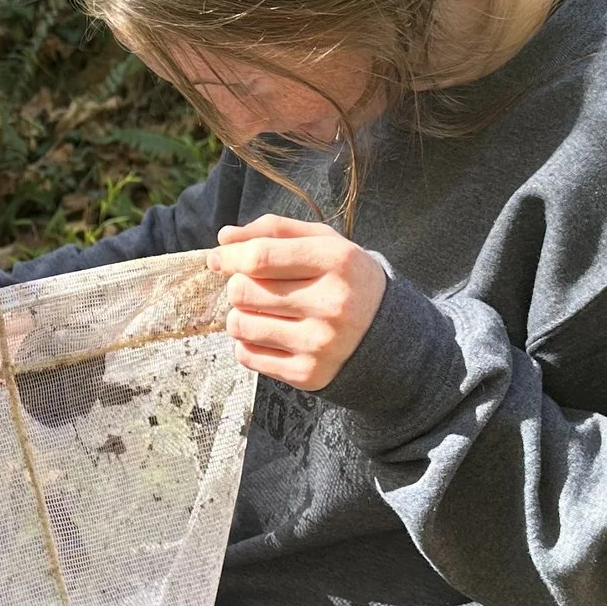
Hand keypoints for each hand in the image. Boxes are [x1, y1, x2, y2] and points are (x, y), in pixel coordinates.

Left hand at [210, 213, 386, 390]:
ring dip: (239, 316)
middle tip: (251, 288)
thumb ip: (274, 231)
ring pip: (240, 326)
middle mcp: (332, 304)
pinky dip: (248, 344)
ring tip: (260, 312)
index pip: (261, 257)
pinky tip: (269, 335)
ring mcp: (320, 343)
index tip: (219, 259)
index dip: (230, 257)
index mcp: (337, 262)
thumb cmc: (345, 280)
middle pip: (244, 292)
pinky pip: (247, 356)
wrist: (387, 335)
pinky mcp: (308, 374)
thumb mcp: (324, 242)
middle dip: (237, 286)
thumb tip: (224, 238)